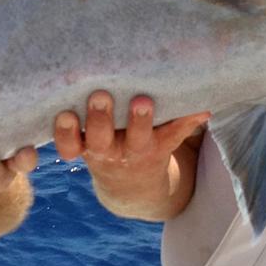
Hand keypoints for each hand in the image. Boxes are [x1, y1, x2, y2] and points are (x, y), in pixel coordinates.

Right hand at [53, 90, 208, 219]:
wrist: (131, 188)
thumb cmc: (104, 144)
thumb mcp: (85, 138)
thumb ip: (76, 119)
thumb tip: (69, 76)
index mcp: (86, 146)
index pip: (69, 142)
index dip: (65, 131)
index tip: (66, 114)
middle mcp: (108, 151)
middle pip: (101, 138)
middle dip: (99, 118)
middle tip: (100, 96)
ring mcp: (135, 151)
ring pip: (137, 138)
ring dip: (140, 120)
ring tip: (143, 101)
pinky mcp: (161, 148)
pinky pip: (174, 135)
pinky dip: (189, 120)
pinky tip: (200, 108)